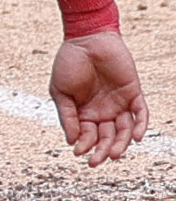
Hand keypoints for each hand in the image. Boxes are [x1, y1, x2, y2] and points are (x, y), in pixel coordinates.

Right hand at [53, 30, 147, 165]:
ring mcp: (119, 104)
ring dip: (121, 144)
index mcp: (84, 112)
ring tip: (115, 154)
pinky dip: (140, 126)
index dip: (84, 145)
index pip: (87, 135)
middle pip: (107, 137)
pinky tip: (135, 137)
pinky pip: (140, 115)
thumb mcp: (59, 91)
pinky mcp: (133, 94)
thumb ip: (66, 115)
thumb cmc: (69, 62)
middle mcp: (103, 111)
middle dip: (102, 151)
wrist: (86, 38)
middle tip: (97, 161)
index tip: (79, 152)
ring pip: (124, 131)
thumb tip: (71, 140)